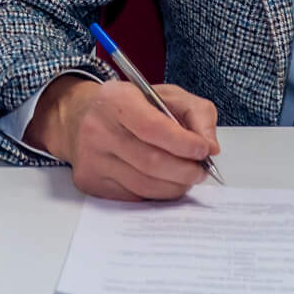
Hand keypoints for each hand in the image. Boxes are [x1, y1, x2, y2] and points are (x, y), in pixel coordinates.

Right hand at [28, 75, 220, 200]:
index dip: (183, 143)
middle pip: (151, 162)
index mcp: (115, 99)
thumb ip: (197, 113)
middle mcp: (97, 129)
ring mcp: (91, 159)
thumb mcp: (166, 95)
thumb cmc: (130, 106)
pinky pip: (133, 198)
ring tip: (186, 177)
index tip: (203, 150)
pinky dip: (157, 194)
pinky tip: (163, 182)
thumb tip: (210, 147)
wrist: (82, 118)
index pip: (153, 127)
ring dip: (174, 186)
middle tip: (200, 170)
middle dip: (185, 170)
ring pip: (144, 186)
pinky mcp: (90, 182)